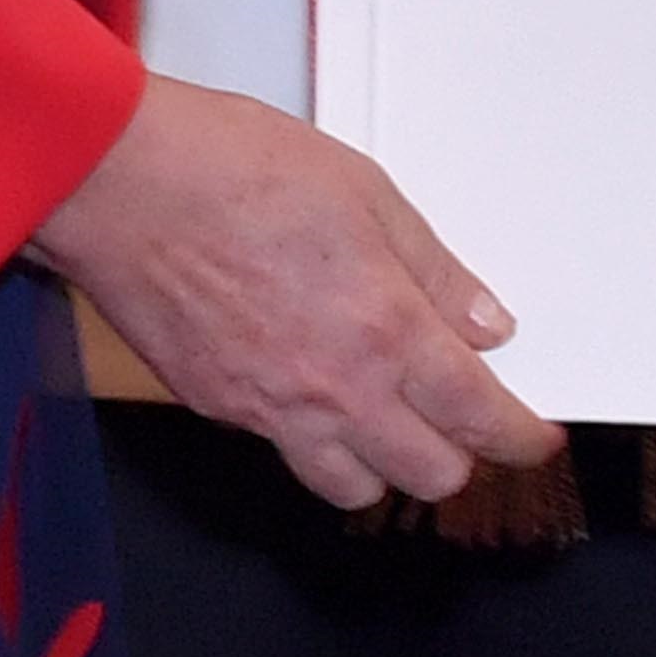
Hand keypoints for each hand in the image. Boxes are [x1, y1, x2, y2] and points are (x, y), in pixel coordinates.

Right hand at [31, 78, 557, 506]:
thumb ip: (432, 270)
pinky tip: (313, 390)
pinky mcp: (219, 409)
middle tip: (462, 417)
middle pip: (429, 476)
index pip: (478, 419)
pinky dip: (313, 440)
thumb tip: (485, 323)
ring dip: (384, 463)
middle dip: (459, 454)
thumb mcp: (365, 192)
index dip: (520, 437)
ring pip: (354, 488)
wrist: (122, 184)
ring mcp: (271, 410)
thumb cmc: (233, 168)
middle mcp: (334, 389)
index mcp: (385, 330)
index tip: (533, 437)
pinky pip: (284, 454)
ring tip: (387, 417)